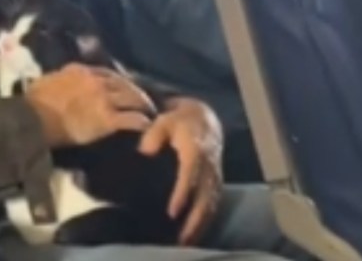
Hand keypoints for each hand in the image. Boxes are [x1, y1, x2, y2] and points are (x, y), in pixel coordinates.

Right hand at [25, 63, 156, 146]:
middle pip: (123, 83)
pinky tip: (145, 125)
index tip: (126, 86)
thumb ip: (63, 79)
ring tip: (149, 112)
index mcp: (80, 71)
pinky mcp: (106, 118)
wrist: (31, 119)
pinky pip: (130, 118)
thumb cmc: (33, 103)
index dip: (119, 80)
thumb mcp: (49, 81)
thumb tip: (66, 83)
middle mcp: (96, 81)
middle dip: (135, 91)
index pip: (107, 73)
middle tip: (144, 100)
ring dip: (142, 104)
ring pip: (131, 98)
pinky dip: (140, 121)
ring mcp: (103, 98)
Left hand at [138, 97, 223, 244]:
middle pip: (205, 195)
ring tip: (186, 242)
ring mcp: (214, 174)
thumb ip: (153, 134)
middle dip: (194, 218)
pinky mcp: (216, 181)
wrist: (204, 119)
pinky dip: (206, 220)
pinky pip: (214, 203)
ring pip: (212, 203)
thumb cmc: (180, 121)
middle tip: (181, 238)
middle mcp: (209, 165)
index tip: (173, 212)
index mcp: (196, 149)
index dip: (183, 193)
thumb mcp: (165, 120)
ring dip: (201, 224)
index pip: (191, 174)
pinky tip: (195, 234)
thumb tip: (145, 150)